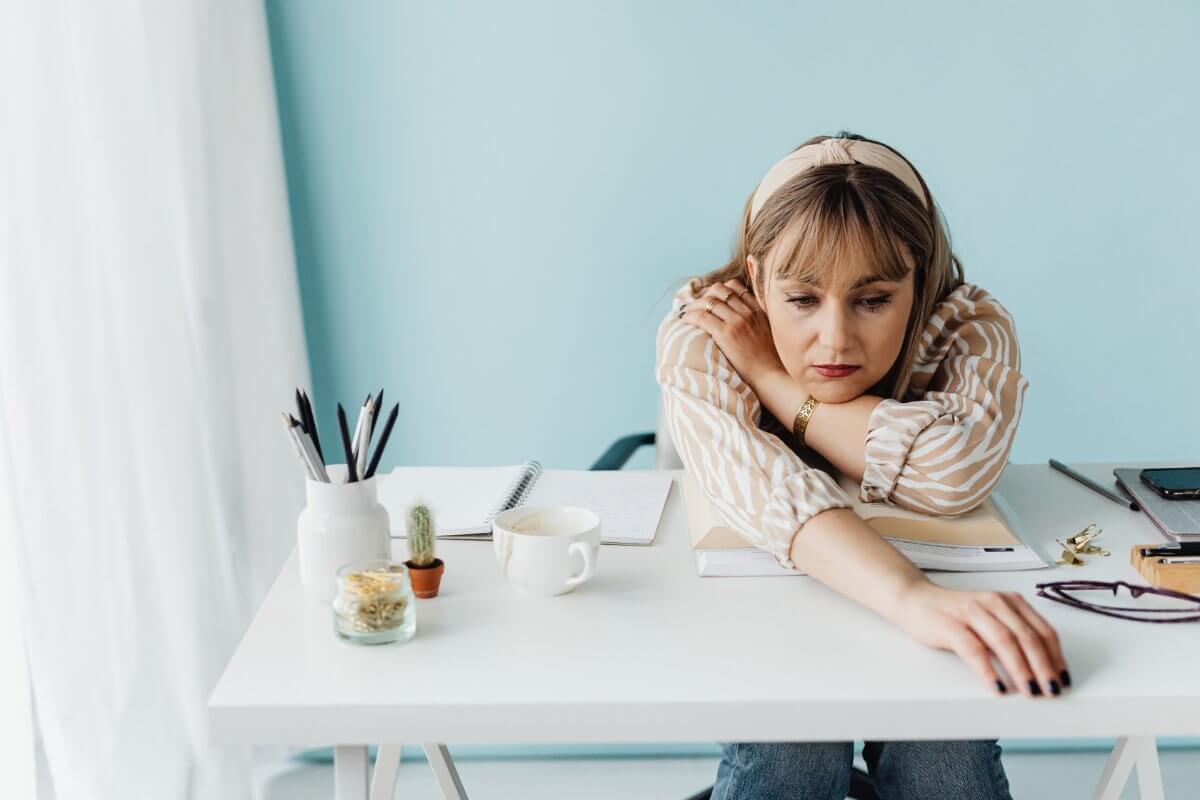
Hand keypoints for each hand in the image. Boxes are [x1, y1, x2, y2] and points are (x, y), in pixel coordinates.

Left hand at [679, 279, 783, 388]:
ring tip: (687, 313)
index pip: (735, 287)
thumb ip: (755, 322)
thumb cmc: (768, 361)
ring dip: (694, 305)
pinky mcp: (726, 334)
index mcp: (757, 310)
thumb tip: (739, 322)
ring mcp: (737, 322)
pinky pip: (702, 317)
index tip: (710, 299)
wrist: (771, 375)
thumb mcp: (767, 333)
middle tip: (695, 306)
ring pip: (708, 301)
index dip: (719, 290)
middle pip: (719, 290)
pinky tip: (685, 320)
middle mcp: (747, 312)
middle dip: (704, 295)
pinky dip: (690, 316)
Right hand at [890, 581, 1069, 697]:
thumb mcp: (992, 618)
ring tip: (1031, 691)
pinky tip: (997, 686)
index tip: (1063, 679)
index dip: (1056, 657)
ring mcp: (971, 612)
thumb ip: (1014, 634)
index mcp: (1009, 602)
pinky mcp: (950, 625)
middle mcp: (994, 603)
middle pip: (1027, 636)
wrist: (915, 600)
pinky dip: (988, 669)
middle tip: (1051, 690)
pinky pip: (973, 649)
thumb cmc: (955, 614)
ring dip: (1021, 669)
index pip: (1043, 630)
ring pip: (1005, 641)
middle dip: (1043, 667)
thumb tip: (1043, 668)